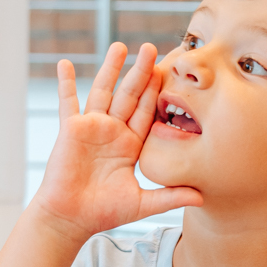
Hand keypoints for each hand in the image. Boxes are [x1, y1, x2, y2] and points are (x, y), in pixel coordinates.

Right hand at [33, 42, 201, 241]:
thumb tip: (203, 199)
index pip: (147, 113)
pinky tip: (64, 63)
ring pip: (102, 91)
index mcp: (131, 145)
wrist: (71, 219)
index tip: (169, 71)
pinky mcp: (71, 131)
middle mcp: (113, 132)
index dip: (156, 92)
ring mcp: (91, 128)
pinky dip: (65, 83)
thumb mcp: (143, 204)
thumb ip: (170, 197)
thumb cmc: (104, 213)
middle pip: (129, 96)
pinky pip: (68, 102)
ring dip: (110, 69)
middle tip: (152, 48)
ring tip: (120, 46)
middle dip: (140, 72)